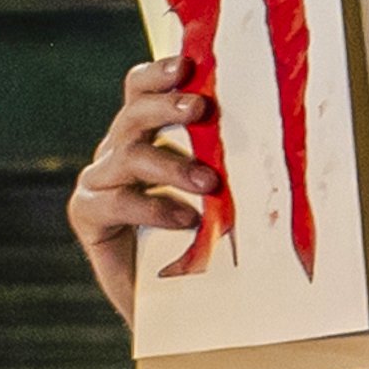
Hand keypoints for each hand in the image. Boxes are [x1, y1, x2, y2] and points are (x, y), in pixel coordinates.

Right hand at [67, 54, 224, 319]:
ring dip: (171, 165)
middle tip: (201, 108)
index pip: (141, 91)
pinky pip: (115, 202)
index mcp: (142, 137)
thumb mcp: (216, 197)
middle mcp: (116, 152)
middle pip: (133, 115)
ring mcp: (98, 182)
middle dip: (166, 106)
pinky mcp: (87, 215)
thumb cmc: (200, 243)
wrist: (171, 304)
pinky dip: (153, 208)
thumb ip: (224, 163)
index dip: (159, 74)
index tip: (188, 64)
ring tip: (209, 183)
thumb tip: (281, 133)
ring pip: (128, 156)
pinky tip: (185, 220)